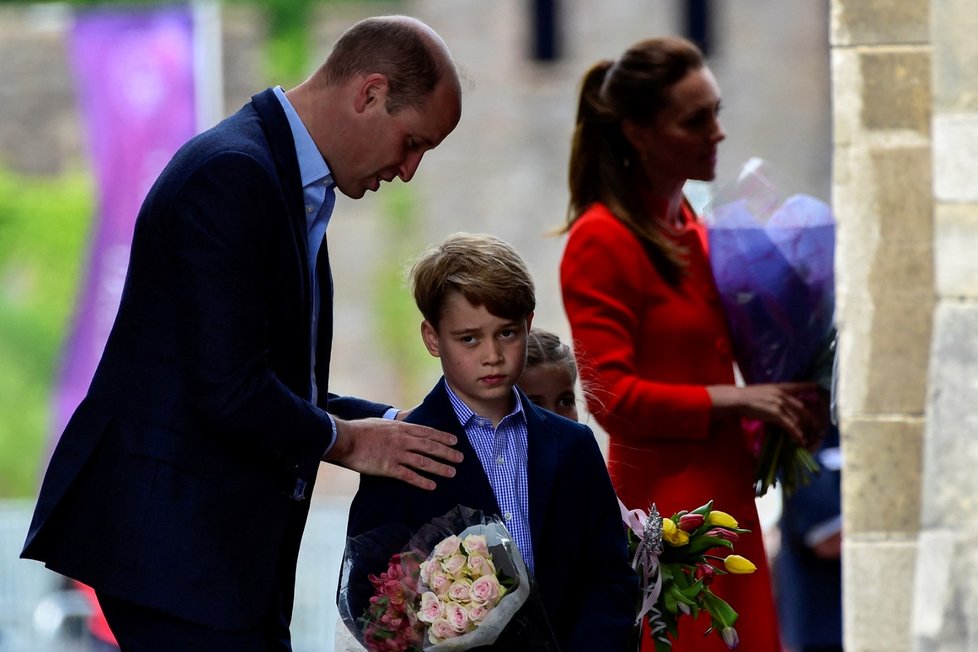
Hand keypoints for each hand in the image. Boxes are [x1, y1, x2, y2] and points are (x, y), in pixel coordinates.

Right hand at [324, 417, 462, 489]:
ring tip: (452, 473)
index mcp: (401, 427)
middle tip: (460, 458)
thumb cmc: (360, 430)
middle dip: (447, 453)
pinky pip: (409, 475)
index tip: (454, 441)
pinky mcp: (388, 467)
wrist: (344, 438)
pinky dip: (422, 481)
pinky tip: (432, 486)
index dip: (442, 437)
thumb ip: (396, 425)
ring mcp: (396, 454)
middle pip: (430, 446)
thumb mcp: (382, 422)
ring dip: (439, 468)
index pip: (427, 432)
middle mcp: (402, 440)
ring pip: (424, 462)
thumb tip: (405, 424)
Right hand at [707, 382, 819, 445]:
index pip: (797, 385)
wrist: (737, 399)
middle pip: (802, 407)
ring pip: (797, 418)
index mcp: (779, 387)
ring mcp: (781, 404)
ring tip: (808, 437)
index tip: (818, 386)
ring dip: (804, 429)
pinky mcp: (777, 414)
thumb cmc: (745, 396)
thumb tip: (777, 403)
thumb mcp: (762, 391)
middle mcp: (783, 395)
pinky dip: (796, 434)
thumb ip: (772, 396)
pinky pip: (791, 426)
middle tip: (817, 425)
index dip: (809, 386)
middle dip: (810, 418)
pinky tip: (800, 440)